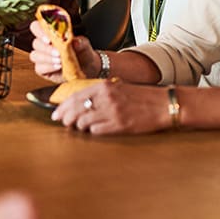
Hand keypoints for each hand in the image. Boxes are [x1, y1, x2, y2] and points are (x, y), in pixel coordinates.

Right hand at [29, 20, 99, 80]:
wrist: (88, 69)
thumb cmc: (83, 53)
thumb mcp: (85, 46)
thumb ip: (81, 42)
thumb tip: (76, 42)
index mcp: (50, 33)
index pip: (37, 27)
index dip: (39, 31)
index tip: (49, 38)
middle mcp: (44, 44)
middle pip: (35, 42)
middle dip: (46, 48)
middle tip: (57, 52)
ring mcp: (42, 57)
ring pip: (35, 55)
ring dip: (47, 58)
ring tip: (60, 60)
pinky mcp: (43, 69)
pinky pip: (39, 68)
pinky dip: (48, 67)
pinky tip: (58, 66)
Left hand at [51, 81, 171, 135]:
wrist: (163, 104)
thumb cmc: (141, 97)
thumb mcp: (118, 88)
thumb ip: (100, 94)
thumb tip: (79, 104)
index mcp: (104, 86)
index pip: (75, 96)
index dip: (62, 107)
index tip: (56, 113)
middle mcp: (106, 98)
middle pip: (75, 109)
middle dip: (65, 118)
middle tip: (63, 123)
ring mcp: (112, 112)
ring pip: (83, 122)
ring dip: (79, 127)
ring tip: (79, 128)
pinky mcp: (119, 126)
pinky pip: (96, 131)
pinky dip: (92, 132)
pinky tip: (94, 131)